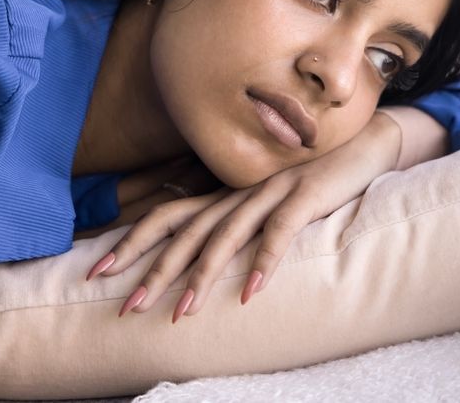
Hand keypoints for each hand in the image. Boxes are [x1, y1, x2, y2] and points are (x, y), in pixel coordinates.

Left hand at [84, 110, 401, 321]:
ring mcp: (272, 192)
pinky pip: (279, 232)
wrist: (361, 146)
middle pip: (187, 231)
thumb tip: (204, 259)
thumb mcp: (267, 205)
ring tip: (183, 312)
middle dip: (155, 270)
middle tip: (129, 306)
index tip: (98, 271)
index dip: (132, 242)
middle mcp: (240, 192)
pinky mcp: (305, 196)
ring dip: (203, 276)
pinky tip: (251, 293)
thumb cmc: (312, 181)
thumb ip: (238, 224)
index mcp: (227, 195)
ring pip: (226, 234)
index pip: (167, 216)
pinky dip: (263, 262)